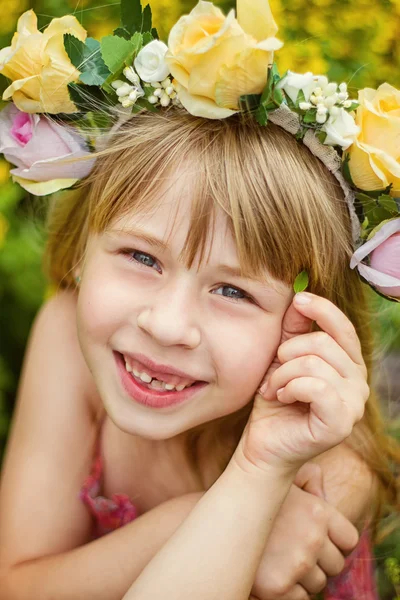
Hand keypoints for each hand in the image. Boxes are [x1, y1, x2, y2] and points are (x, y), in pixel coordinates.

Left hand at [236, 292, 368, 472]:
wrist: (263, 444)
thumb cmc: (274, 402)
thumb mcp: (281, 359)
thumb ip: (293, 330)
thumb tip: (298, 297)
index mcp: (348, 365)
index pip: (342, 328)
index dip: (322, 308)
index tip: (298, 299)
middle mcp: (358, 383)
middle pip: (322, 342)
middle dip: (286, 354)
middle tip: (272, 374)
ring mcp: (354, 404)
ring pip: (314, 363)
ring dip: (282, 374)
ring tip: (273, 389)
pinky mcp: (341, 422)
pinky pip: (314, 386)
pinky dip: (289, 388)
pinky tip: (281, 398)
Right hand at [250, 463, 358, 599]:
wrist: (218, 519)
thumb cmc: (252, 498)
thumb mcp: (282, 480)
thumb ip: (308, 479)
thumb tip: (320, 488)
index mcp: (317, 510)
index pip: (349, 540)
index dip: (336, 543)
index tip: (321, 542)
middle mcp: (311, 537)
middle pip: (336, 565)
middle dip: (320, 562)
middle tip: (296, 551)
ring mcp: (297, 563)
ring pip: (319, 583)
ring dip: (304, 577)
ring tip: (282, 560)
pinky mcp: (278, 587)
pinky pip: (301, 598)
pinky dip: (290, 591)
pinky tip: (274, 572)